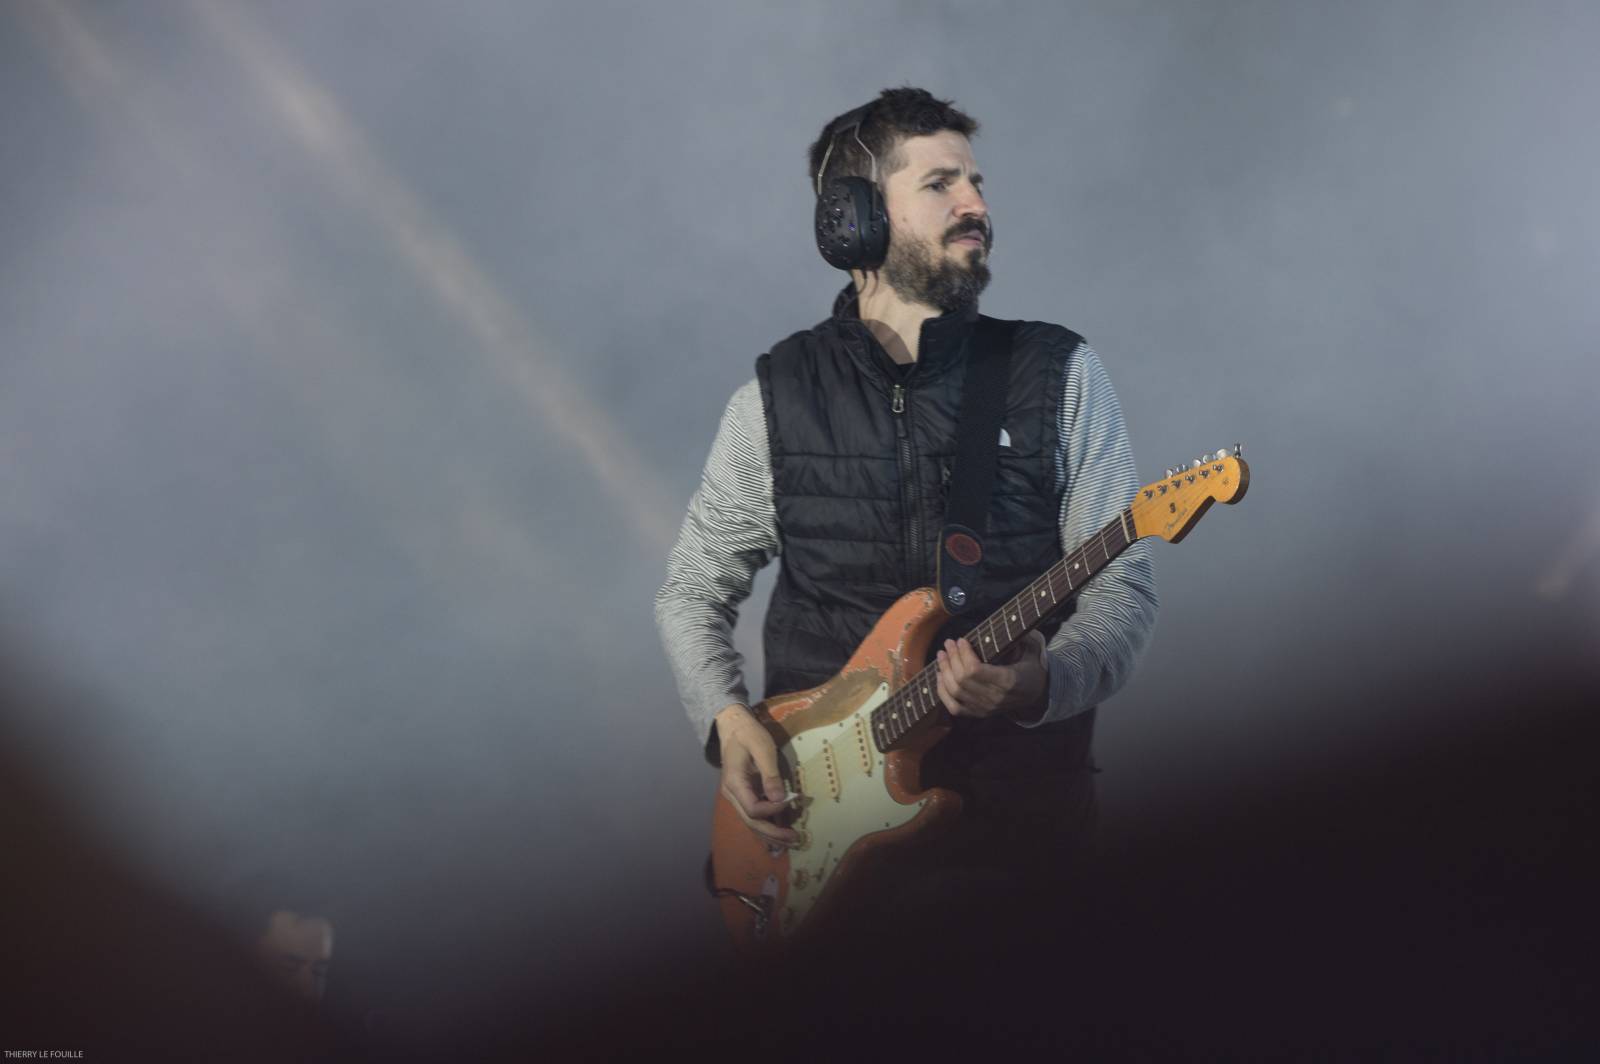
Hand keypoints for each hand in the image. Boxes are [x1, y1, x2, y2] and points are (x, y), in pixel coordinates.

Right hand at [715, 704, 799, 847]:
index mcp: (734, 783)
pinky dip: (767, 824)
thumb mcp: (762, 748)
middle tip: (795, 839)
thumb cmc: (748, 734)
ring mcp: (736, 796)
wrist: (733, 726)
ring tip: (791, 841)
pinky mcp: (744, 794)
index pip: (752, 809)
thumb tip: (780, 799)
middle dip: (773, 833)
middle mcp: (732, 794)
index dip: (772, 811)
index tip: (790, 801)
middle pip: (751, 821)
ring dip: (770, 833)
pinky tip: (780, 831)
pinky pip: (753, 814)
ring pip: (751, 822)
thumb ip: (770, 774)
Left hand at [935, 631, 1047, 720]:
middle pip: (962, 679)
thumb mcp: (1031, 652)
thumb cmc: (1031, 670)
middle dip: (951, 658)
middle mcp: (994, 698)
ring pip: (955, 691)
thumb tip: (1008, 620)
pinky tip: (939, 675)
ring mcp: (985, 708)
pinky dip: (942, 691)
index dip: (963, 654)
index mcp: (1007, 681)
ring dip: (944, 671)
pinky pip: (953, 707)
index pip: (975, 670)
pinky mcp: (977, 714)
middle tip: (948, 643)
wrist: (1036, 696)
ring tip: (942, 655)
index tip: (961, 640)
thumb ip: (1020, 638)